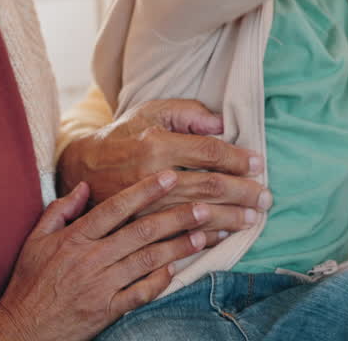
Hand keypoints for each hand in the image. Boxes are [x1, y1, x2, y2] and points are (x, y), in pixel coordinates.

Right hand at [0, 173, 208, 340]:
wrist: (21, 329)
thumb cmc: (29, 282)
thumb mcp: (35, 240)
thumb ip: (61, 210)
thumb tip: (86, 186)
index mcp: (74, 238)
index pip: (116, 207)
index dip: (146, 190)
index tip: (171, 176)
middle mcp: (91, 259)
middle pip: (141, 232)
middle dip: (176, 217)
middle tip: (204, 206)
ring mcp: (100, 286)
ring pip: (147, 261)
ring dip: (178, 247)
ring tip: (203, 235)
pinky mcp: (106, 311)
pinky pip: (140, 293)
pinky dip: (160, 281)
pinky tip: (177, 270)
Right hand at [56, 98, 270, 238]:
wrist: (81, 166)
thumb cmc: (124, 134)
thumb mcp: (151, 111)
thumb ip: (188, 112)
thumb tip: (221, 124)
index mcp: (156, 144)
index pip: (209, 152)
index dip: (238, 158)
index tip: (258, 164)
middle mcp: (150, 176)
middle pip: (209, 186)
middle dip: (243, 192)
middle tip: (266, 198)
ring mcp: (142, 205)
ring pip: (196, 215)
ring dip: (229, 217)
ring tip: (251, 218)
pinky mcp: (135, 226)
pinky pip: (175, 236)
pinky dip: (203, 237)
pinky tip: (222, 235)